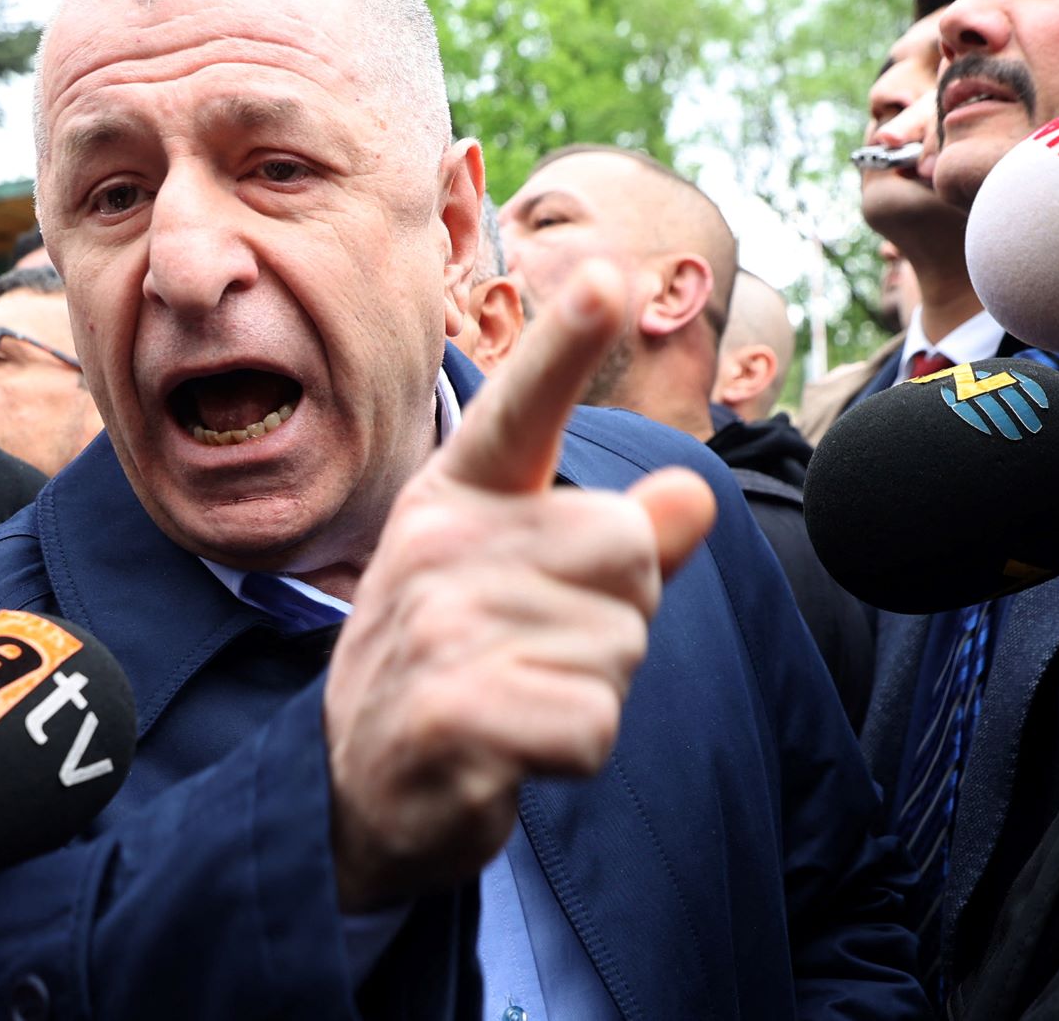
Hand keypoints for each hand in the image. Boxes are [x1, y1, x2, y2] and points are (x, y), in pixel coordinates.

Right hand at [323, 260, 716, 909]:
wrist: (362, 788)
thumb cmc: (462, 665)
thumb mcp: (530, 585)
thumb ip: (616, 536)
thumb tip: (696, 495)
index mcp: (458, 498)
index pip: (520, 413)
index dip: (564, 345)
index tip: (603, 270)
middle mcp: (440, 545)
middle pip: (627, 548)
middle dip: (617, 615)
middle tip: (537, 650)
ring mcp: (437, 627)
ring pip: (619, 644)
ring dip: (592, 690)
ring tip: (516, 697)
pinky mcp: (450, 714)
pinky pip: (592, 724)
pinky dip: (573, 751)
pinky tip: (511, 752)